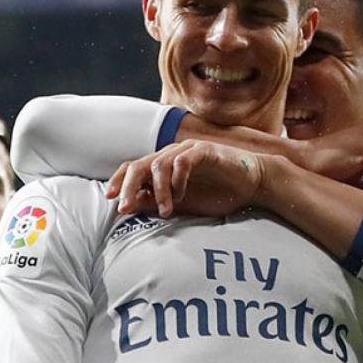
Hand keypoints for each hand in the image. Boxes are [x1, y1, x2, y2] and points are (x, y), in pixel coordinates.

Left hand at [106, 140, 262, 217]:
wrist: (252, 185)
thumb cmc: (217, 194)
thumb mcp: (181, 204)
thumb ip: (155, 202)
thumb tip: (128, 206)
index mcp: (163, 167)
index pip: (133, 168)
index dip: (119, 181)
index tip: (110, 200)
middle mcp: (171, 155)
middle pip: (139, 164)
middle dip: (129, 186)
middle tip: (125, 207)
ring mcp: (187, 151)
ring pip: (159, 163)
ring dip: (158, 190)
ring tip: (166, 211)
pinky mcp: (205, 151)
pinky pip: (183, 160)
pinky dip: (178, 179)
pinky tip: (182, 195)